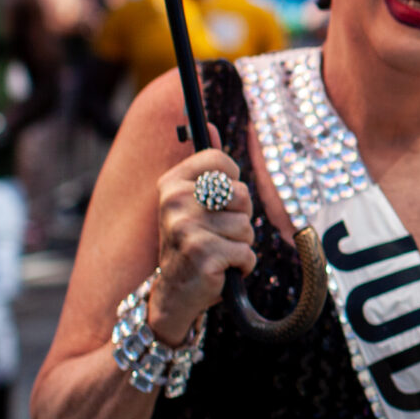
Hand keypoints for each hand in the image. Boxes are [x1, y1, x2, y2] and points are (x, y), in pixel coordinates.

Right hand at [151, 150, 254, 337]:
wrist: (174, 293)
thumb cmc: (190, 243)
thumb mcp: (191, 202)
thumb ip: (204, 167)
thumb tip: (209, 125)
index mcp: (172, 183)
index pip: (221, 161)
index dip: (231, 182)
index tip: (220, 200)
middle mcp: (175, 202)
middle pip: (242, 194)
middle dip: (240, 217)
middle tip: (217, 233)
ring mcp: (187, 228)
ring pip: (247, 227)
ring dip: (240, 244)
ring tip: (217, 252)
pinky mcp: (203, 254)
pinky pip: (247, 253)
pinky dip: (241, 266)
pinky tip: (220, 270)